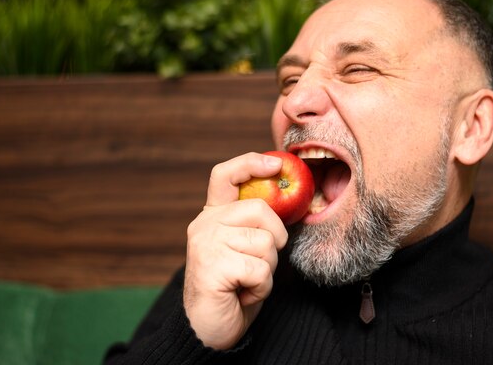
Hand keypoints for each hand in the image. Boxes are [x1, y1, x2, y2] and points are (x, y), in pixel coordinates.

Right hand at [183, 152, 287, 349]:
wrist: (209, 329)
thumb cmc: (233, 288)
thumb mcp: (244, 248)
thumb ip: (255, 224)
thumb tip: (287, 199)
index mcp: (213, 215)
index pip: (225, 175)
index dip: (251, 163)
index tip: (276, 163)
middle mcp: (204, 224)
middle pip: (260, 209)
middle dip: (274, 239)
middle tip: (259, 263)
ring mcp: (206, 243)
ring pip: (265, 242)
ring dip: (266, 270)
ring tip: (246, 282)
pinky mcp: (212, 265)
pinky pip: (260, 269)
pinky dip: (261, 287)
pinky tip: (243, 294)